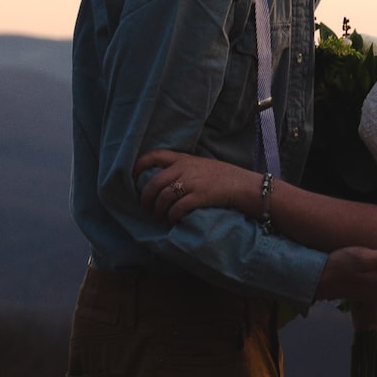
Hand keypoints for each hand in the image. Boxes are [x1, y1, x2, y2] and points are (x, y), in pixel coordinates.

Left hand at [135, 149, 260, 221]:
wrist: (245, 186)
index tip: (132, 178)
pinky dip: (172, 216)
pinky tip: (173, 220)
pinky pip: (177, 208)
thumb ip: (183, 168)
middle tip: (146, 207)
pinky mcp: (199, 197)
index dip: (138, 166)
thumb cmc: (224, 177)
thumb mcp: (201, 165)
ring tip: (159, 216)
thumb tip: (161, 180)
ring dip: (158, 210)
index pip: (154, 156)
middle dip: (146, 198)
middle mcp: (185, 168)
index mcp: (184, 158)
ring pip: (163, 197)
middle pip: (154, 183)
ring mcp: (192, 182)